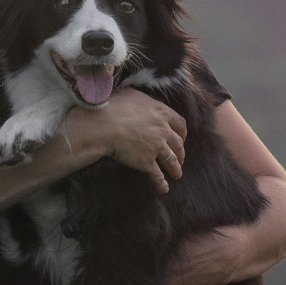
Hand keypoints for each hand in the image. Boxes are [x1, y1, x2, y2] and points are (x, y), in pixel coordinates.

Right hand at [65, 89, 185, 192]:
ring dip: (176, 168)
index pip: (180, 123)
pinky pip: (157, 175)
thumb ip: (145, 100)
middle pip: (178, 143)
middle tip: (180, 157)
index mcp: (162, 112)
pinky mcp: (147, 162)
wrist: (103, 126)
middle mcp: (163, 130)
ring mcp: (157, 147)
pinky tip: (164, 189)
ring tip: (177, 174)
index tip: (181, 137)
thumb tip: (146, 103)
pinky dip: (161, 183)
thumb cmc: (112, 107)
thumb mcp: (132, 95)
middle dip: (181, 152)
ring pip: (172, 160)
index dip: (182, 132)